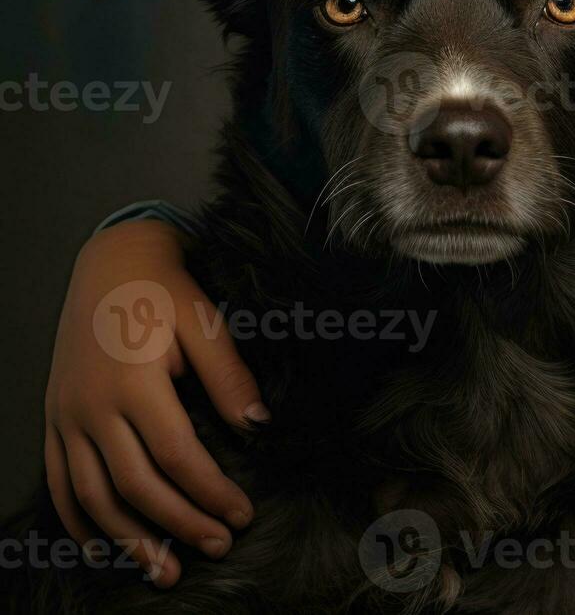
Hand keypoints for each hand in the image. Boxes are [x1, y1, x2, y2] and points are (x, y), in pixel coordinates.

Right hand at [43, 219, 266, 586]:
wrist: (110, 263)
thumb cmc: (164, 292)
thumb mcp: (205, 324)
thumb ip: (229, 377)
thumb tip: (259, 426)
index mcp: (133, 383)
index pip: (176, 456)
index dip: (210, 492)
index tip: (242, 515)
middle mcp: (91, 406)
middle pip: (135, 485)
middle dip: (179, 523)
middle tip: (218, 546)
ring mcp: (66, 416)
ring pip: (91, 496)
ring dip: (127, 538)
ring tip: (164, 571)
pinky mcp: (54, 419)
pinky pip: (60, 482)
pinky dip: (78, 520)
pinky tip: (103, 546)